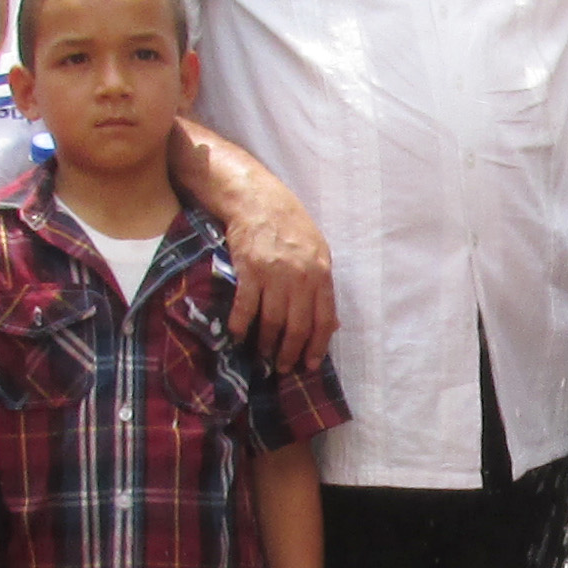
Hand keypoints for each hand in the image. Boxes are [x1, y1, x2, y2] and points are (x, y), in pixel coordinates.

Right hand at [223, 195, 336, 374]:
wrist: (257, 200)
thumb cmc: (290, 226)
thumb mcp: (318, 252)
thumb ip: (322, 286)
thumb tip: (330, 324)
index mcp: (322, 273)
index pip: (323, 320)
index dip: (316, 347)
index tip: (309, 365)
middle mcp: (301, 277)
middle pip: (297, 327)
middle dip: (290, 353)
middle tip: (283, 367)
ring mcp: (274, 274)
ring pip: (272, 322)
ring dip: (266, 344)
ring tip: (262, 355)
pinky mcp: (249, 271)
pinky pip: (246, 307)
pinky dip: (241, 326)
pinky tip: (238, 335)